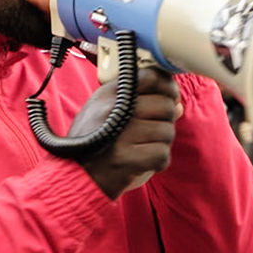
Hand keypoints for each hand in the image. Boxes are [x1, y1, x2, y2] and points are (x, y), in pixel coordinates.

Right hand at [76, 67, 179, 199]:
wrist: (74, 175)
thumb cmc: (93, 141)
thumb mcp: (108, 113)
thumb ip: (142, 104)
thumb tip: (178, 104)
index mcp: (110, 93)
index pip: (151, 77)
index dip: (167, 87)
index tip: (169, 97)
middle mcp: (115, 109)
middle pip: (165, 105)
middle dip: (166, 120)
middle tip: (153, 131)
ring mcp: (121, 133)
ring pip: (167, 131)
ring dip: (162, 143)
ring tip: (145, 148)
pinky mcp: (126, 158)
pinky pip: (161, 154)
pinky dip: (159, 161)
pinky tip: (145, 162)